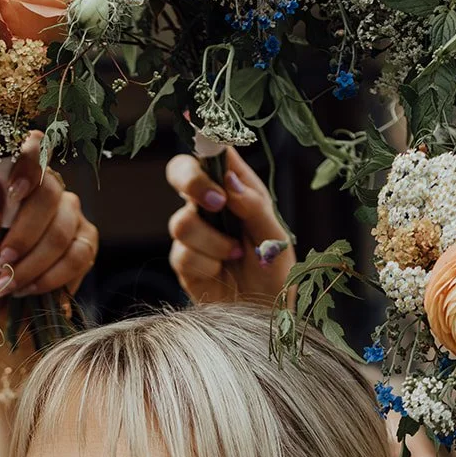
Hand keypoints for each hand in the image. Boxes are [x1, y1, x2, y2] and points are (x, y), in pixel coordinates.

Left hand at [0, 131, 98, 310]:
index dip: (29, 164)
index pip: (34, 148)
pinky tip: (30, 289)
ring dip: (32, 264)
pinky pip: (77, 257)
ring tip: (10, 284)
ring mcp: (72, 216)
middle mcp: (50, 190)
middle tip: (1, 264)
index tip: (13, 192)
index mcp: (18, 178)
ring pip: (61, 232)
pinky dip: (50, 278)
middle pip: (49, 195)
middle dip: (23, 236)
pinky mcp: (86, 245)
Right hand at [166, 147, 294, 305]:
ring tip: (234, 254)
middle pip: (179, 171)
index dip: (205, 141)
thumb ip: (255, 207)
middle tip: (216, 202)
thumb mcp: (275, 238)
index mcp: (236, 188)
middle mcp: (211, 205)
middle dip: (191, 182)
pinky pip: (182, 255)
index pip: (214, 151)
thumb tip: (228, 183)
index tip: (212, 151)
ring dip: (211, 241)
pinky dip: (206, 264)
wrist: (267, 316)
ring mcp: (195, 233)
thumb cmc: (276, 273)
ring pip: (181, 222)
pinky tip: (221, 272)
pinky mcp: (185, 263)